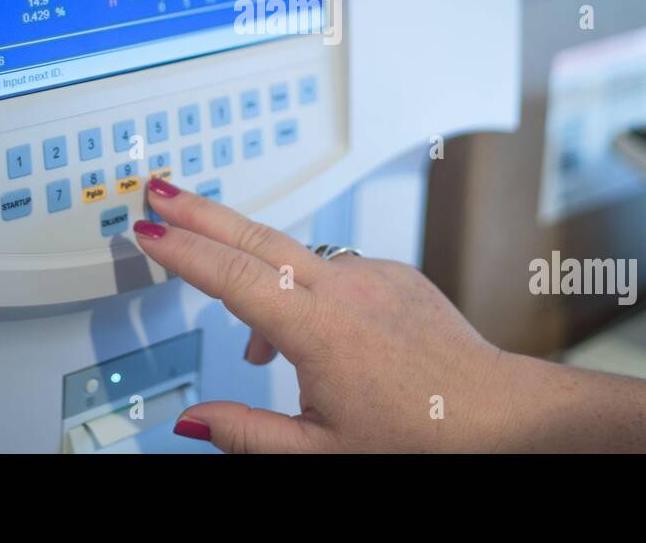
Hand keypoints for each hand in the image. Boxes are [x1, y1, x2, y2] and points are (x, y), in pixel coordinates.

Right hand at [134, 178, 525, 452]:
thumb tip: (193, 421)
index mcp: (320, 329)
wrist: (498, 415)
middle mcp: (346, 287)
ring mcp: (374, 274)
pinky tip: (316, 341)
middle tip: (159, 190)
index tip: (147, 231)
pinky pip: (334, 271)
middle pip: (256, 235)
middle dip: (200, 212)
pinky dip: (308, 293)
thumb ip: (246, 434)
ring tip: (259, 350)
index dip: (182, 252)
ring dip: (261, 278)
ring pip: (296, 258)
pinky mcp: (395, 275)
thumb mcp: (320, 453)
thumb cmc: (422, 438)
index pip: (232, 276)